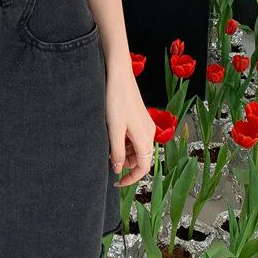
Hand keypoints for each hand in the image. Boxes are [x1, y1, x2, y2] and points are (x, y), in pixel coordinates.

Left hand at [105, 64, 156, 186]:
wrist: (119, 75)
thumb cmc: (116, 100)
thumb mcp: (114, 129)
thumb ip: (117, 151)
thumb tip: (119, 169)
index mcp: (145, 138)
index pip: (144, 168)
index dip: (131, 179)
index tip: (117, 183)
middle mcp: (149, 133)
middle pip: (142, 158)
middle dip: (127, 164)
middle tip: (109, 162)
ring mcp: (146, 124)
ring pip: (138, 148)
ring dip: (126, 153)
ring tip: (108, 147)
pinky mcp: (140, 117)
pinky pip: (136, 137)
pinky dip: (126, 142)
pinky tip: (113, 135)